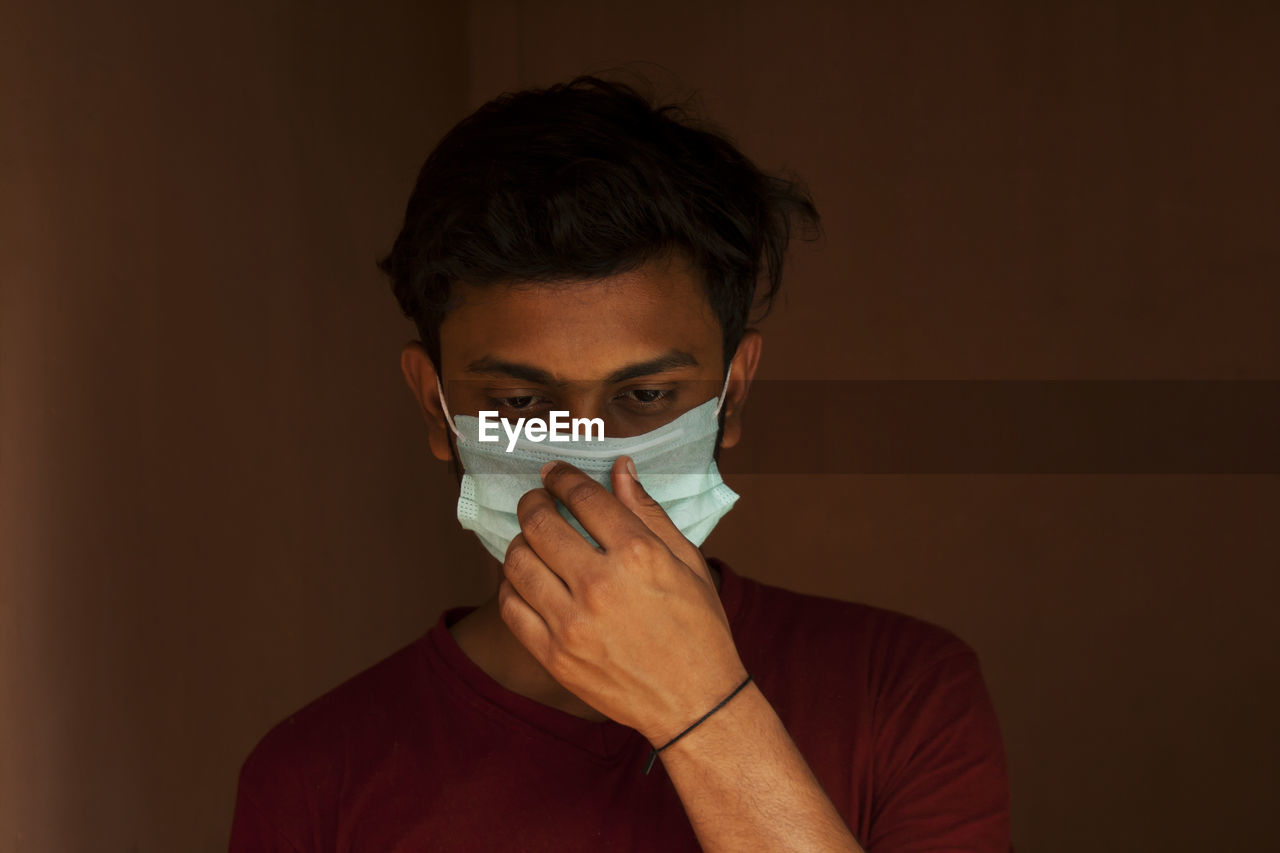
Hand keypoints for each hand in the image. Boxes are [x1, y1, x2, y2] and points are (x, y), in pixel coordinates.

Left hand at [496, 456, 747, 745]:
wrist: (696, 702)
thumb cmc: (699, 629)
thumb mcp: (688, 563)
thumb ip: (649, 513)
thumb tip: (620, 469)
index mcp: (638, 555)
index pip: (583, 496)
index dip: (561, 476)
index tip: (553, 473)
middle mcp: (600, 585)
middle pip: (540, 524)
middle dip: (532, 502)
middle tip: (536, 500)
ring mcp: (572, 623)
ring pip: (517, 562)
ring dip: (519, 541)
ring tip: (531, 541)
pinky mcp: (555, 656)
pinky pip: (511, 607)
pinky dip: (512, 585)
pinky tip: (526, 580)